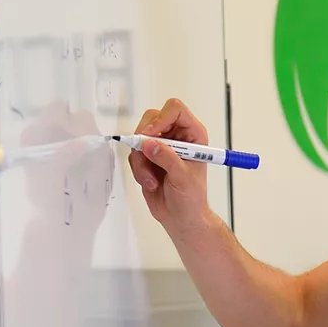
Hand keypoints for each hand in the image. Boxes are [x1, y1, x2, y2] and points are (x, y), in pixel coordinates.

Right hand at [128, 98, 215, 231]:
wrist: (181, 216)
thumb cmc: (191, 198)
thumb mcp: (183, 177)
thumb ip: (167, 158)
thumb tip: (149, 144)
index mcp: (193, 135)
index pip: (176, 110)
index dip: (161, 119)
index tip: (151, 135)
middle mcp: (177, 136)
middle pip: (152, 118)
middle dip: (145, 139)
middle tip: (146, 156)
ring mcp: (161, 146)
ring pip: (139, 138)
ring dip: (141, 161)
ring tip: (152, 179)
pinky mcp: (148, 157)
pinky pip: (134, 154)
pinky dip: (138, 169)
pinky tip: (150, 182)